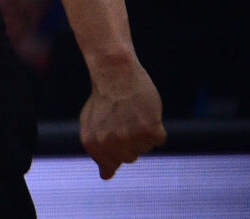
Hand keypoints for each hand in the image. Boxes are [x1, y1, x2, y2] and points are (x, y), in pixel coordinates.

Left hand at [79, 57, 166, 178]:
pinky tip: (144, 112)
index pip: (113, 164)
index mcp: (92, 144)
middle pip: (130, 157)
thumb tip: (106, 176)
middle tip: (122, 118)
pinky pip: (159, 139)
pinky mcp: (148, 129)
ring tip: (131, 113)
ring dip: (142, 132)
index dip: (116, 146)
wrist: (114, 72)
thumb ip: (97, 151)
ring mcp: (129, 137)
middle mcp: (109, 143)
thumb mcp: (90, 124)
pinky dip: (156, 127)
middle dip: (129, 140)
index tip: (112, 128)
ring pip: (145, 148)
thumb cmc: (103, 98)